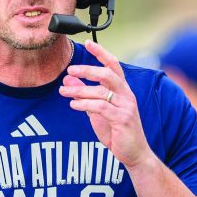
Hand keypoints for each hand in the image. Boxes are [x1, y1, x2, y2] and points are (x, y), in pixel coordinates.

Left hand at [59, 39, 154, 168]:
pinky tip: (73, 105)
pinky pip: (101, 107)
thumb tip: (69, 79)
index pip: (113, 65)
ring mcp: (126, 106)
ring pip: (102, 91)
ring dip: (80, 90)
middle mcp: (126, 95)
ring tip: (63, 91)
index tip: (88, 43)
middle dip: (88, 69)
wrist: (133, 153)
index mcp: (122, 90)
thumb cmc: (116, 131)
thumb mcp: (96, 111)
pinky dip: (85, 104)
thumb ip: (85, 94)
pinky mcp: (122, 119)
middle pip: (108, 74)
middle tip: (70, 70)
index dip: (102, 53)